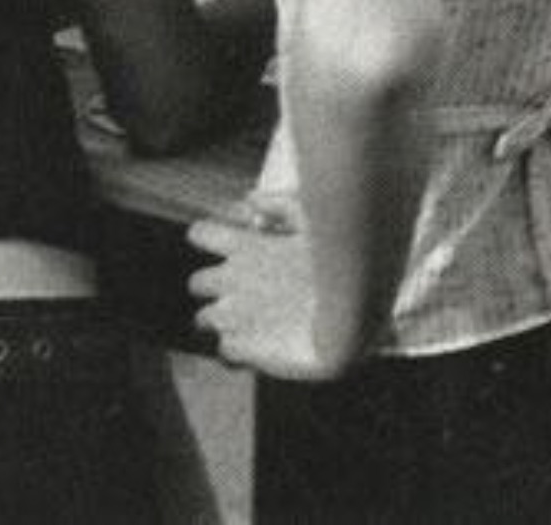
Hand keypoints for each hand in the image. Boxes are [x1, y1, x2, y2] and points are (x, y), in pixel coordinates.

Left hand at [186, 193, 358, 380]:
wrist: (353, 318)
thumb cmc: (340, 264)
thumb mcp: (313, 217)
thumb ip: (278, 205)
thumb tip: (252, 200)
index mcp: (245, 245)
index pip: (200, 234)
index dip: (209, 239)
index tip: (223, 244)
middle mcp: (232, 279)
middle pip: (197, 283)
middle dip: (212, 288)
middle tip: (238, 294)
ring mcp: (234, 314)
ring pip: (204, 319)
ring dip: (221, 320)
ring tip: (248, 326)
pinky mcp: (244, 347)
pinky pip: (226, 349)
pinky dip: (239, 348)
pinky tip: (261, 348)